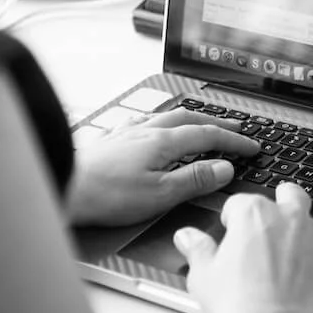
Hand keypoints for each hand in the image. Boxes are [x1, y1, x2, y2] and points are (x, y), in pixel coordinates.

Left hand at [66, 108, 259, 226]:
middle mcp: (147, 130)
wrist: (62, 185)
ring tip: (202, 122)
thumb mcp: (159, 194)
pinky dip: (161, 122)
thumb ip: (194, 180)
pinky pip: (144, 121)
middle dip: (216, 123)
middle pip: (189, 119)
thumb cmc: (105, 195)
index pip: (208, 135)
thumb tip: (224, 168)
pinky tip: (154, 126)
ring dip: (190, 118)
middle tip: (235, 128)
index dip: (233, 140)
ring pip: (166, 116)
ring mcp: (128, 132)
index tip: (251, 146)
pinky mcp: (112, 139)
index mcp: (163, 141)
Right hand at [174, 182, 312, 312]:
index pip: (243, 203)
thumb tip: (187, 237)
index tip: (232, 229)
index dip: (236, 217)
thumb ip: (198, 250)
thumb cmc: (236, 309)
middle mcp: (290, 220)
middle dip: (286, 198)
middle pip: (291, 196)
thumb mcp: (203, 275)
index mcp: (254, 215)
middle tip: (283, 202)